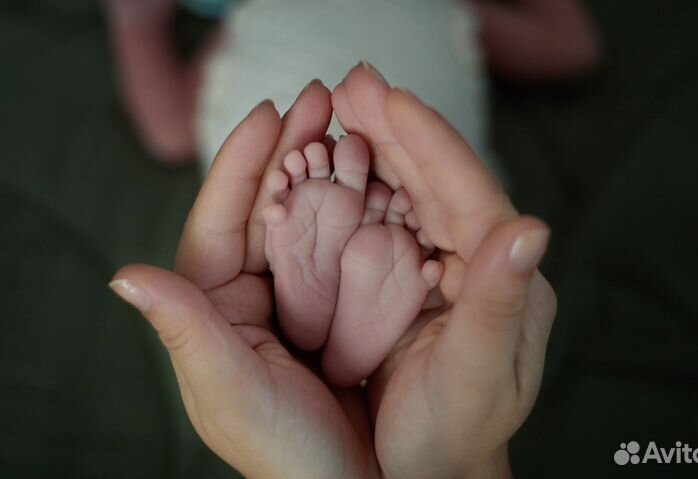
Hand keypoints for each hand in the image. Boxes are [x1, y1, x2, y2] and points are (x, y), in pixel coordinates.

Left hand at [111, 82, 379, 478]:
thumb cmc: (285, 453)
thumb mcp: (230, 391)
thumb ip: (185, 332)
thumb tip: (126, 276)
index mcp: (215, 308)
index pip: (220, 223)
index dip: (241, 166)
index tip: (269, 113)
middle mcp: (251, 293)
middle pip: (265, 208)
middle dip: (288, 152)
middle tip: (320, 101)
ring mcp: (297, 295)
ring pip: (305, 219)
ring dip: (324, 170)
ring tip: (350, 126)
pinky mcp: (337, 304)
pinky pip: (342, 246)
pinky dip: (356, 209)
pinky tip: (376, 178)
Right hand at [333, 63, 556, 477]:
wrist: (430, 466)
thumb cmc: (453, 433)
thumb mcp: (477, 375)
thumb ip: (502, 303)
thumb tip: (531, 225)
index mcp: (502, 279)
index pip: (470, 194)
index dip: (431, 144)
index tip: (390, 99)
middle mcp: (479, 262)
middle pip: (439, 181)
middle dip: (398, 130)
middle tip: (353, 85)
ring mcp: (444, 267)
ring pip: (413, 193)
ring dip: (380, 147)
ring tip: (344, 108)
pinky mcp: (414, 278)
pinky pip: (391, 220)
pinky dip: (367, 184)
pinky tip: (342, 161)